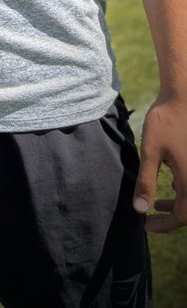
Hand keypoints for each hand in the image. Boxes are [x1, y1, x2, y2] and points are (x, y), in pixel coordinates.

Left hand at [133, 95, 186, 232]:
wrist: (183, 97)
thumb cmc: (166, 121)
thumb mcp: (151, 151)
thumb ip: (146, 181)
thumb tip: (140, 209)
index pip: (182, 216)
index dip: (164, 225)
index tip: (146, 226)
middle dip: (170, 217)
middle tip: (149, 218)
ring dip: (177, 204)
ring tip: (156, 204)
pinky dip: (182, 190)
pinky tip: (169, 183)